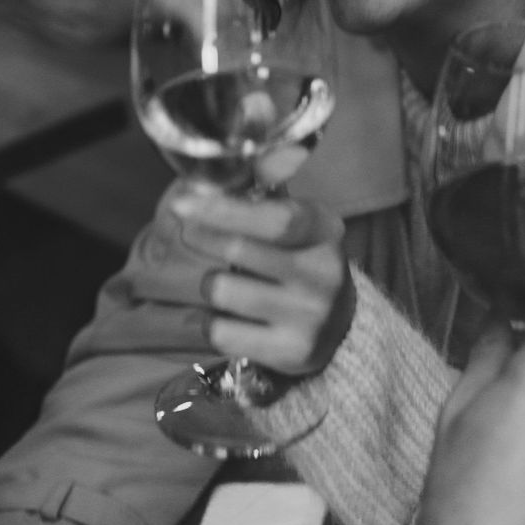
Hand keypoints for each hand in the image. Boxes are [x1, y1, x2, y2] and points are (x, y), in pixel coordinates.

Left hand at [169, 187, 355, 375]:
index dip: (224, 209)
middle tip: (190, 233)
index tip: (182, 203)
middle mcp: (323, 273)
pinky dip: (211, 322)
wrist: (341, 327)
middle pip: (238, 250)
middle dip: (203, 237)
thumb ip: (265, 197)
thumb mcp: (300, 225)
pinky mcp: (291, 352)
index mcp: (325, 231)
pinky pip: (221, 332)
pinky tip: (226, 317)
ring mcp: (310, 316)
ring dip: (210, 283)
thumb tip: (227, 172)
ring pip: (222, 290)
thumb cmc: (302, 263)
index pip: (273, 218)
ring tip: (224, 283)